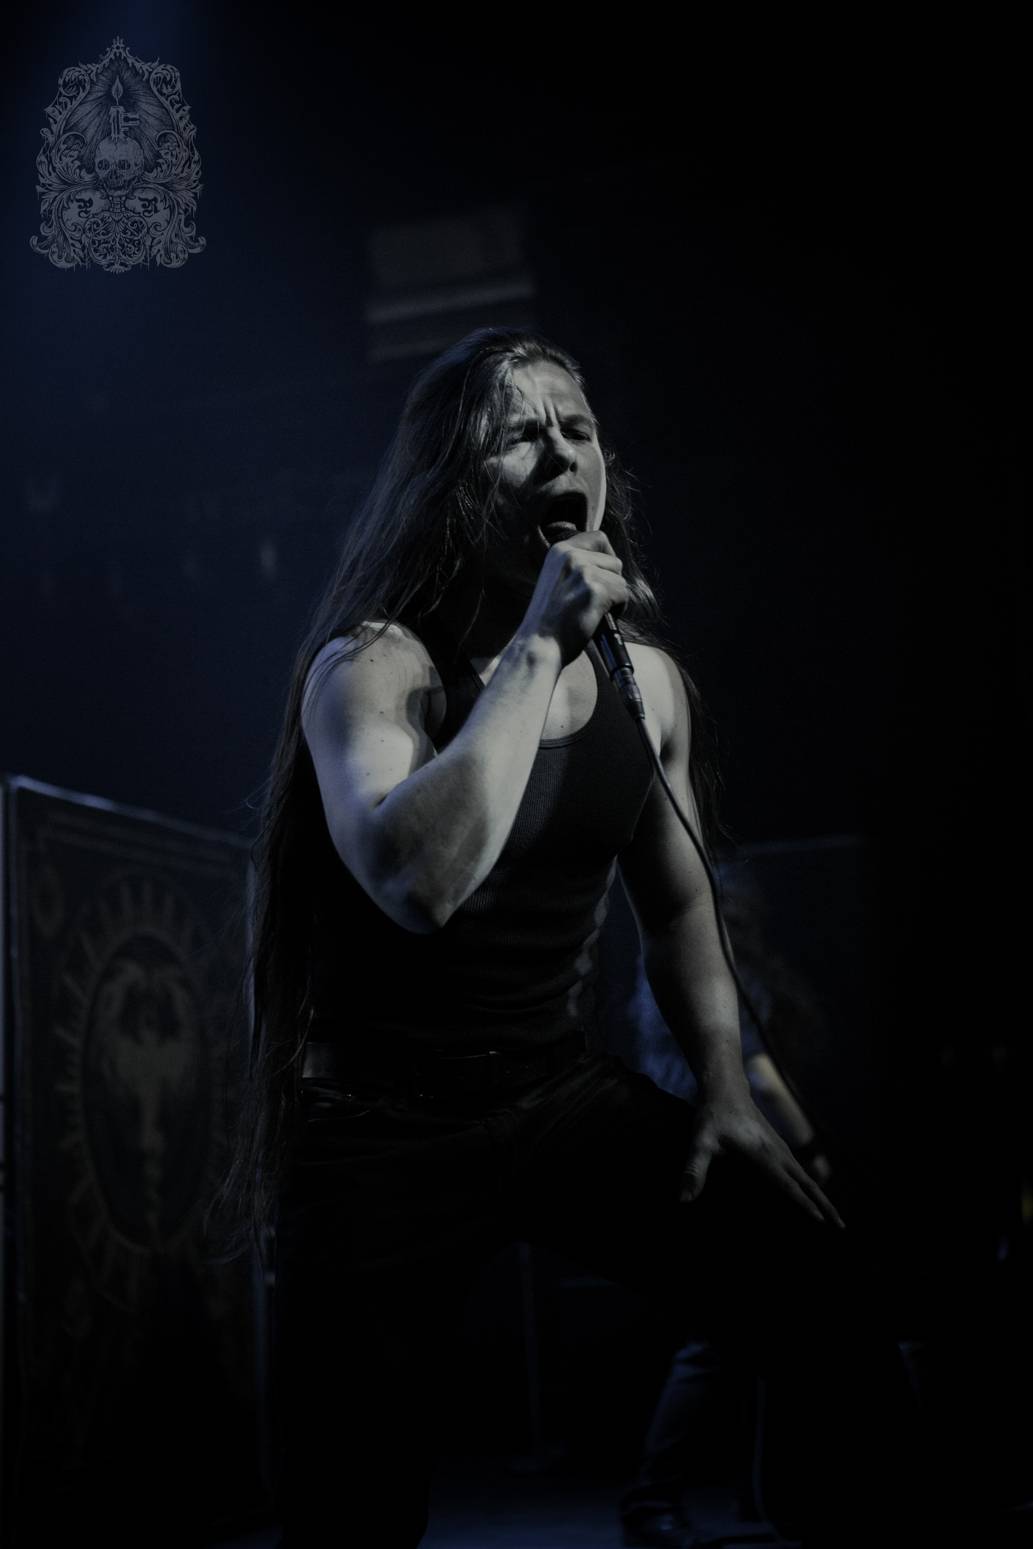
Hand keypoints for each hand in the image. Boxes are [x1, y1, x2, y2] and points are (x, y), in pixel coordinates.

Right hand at [523, 530, 628, 664]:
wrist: (539, 644)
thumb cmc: (549, 620)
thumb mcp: (556, 581)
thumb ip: (575, 568)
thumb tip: (606, 564)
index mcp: (559, 551)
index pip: (598, 537)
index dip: (607, 556)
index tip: (605, 574)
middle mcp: (571, 555)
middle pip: (614, 561)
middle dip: (612, 582)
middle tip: (595, 601)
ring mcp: (583, 571)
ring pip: (620, 579)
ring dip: (614, 598)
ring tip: (593, 612)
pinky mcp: (595, 589)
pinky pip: (623, 594)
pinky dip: (618, 609)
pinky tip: (598, 618)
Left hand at [681, 1089, 844, 1229]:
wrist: (726, 1087)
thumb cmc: (712, 1115)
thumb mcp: (700, 1141)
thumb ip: (694, 1170)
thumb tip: (683, 1199)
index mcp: (762, 1154)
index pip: (787, 1184)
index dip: (803, 1203)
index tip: (821, 1221)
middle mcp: (777, 1152)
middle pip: (808, 1183)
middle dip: (825, 1205)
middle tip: (842, 1228)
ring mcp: (781, 1148)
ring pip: (806, 1176)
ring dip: (822, 1197)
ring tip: (835, 1220)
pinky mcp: (778, 1147)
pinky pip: (800, 1171)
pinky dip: (811, 1186)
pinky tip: (812, 1196)